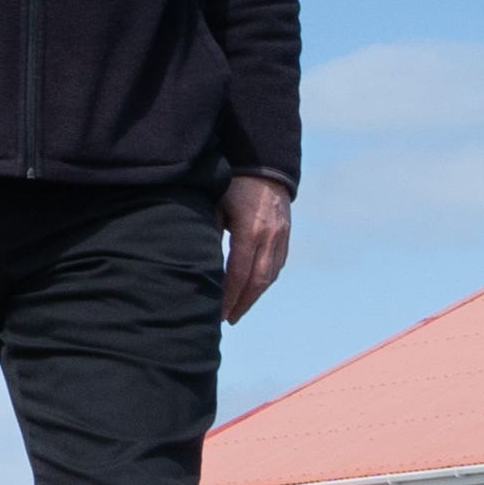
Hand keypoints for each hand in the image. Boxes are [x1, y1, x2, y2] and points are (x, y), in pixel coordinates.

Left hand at [220, 174, 291, 321]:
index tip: (218, 313)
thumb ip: (208, 233)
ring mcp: (281, 237)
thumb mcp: (215, 205)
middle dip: (241, 303)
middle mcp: (269, 237)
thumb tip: (197, 263)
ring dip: (253, 296)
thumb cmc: (233, 184)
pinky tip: (252, 290)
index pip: (238, 273)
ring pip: (269, 276)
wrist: (265, 165)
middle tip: (227, 320)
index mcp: (250, 230)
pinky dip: (264, 282)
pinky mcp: (285, 236)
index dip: (229, 296)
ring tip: (238, 310)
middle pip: (257, 281)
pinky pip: (277, 265)